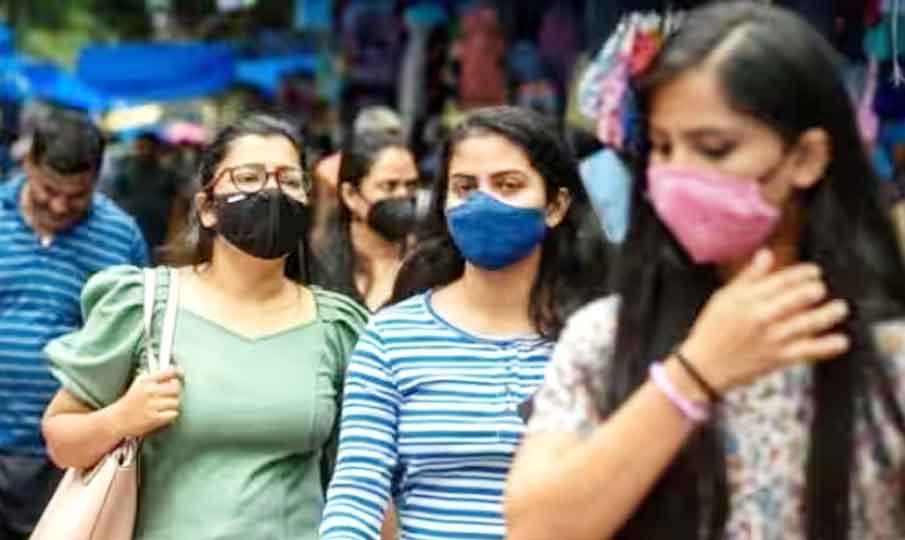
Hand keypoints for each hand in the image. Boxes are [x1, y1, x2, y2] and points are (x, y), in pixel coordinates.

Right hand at [107, 368, 182, 438]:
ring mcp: (152, 406)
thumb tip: (171, 368)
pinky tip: (165, 414)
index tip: (180, 375)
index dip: (178, 373)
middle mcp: (150, 392)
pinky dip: (171, 414)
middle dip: (176, 391)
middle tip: (171, 395)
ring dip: (173, 404)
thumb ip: (153, 376)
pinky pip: (173, 414)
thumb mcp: (138, 383)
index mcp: (146, 381)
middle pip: (176, 388)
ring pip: (176, 402)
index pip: (169, 372)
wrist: (117, 420)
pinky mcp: (154, 419)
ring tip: (166, 406)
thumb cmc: (130, 402)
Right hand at [680, 249, 849, 393]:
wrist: (704, 367)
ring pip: (807, 322)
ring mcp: (771, 338)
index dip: (802, 274)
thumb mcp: (723, 298)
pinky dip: (826, 346)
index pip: (781, 281)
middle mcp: (761, 317)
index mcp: (746, 300)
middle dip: (815, 290)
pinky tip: (840, 340)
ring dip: (828, 314)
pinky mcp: (778, 358)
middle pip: (797, 298)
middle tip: (822, 288)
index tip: (814, 272)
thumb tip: (766, 254)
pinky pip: (807, 351)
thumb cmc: (711, 331)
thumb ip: (748, 276)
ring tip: (839, 308)